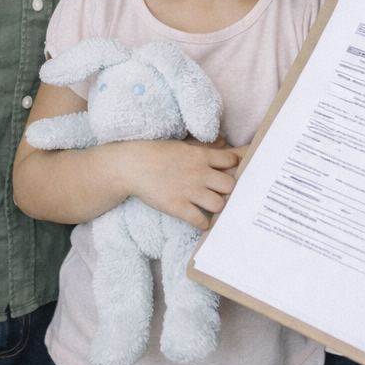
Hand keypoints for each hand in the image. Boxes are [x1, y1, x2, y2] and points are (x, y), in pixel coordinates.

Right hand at [116, 139, 241, 230]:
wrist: (131, 165)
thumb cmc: (156, 153)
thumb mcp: (182, 145)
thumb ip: (204, 148)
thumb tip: (223, 141)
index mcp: (200, 156)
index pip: (232, 161)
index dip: (234, 168)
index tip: (228, 173)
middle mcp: (198, 173)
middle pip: (230, 185)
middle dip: (228, 190)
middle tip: (222, 193)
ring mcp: (189, 191)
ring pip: (220, 205)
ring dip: (217, 207)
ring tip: (211, 207)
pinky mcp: (177, 207)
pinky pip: (201, 221)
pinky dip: (203, 223)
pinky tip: (200, 219)